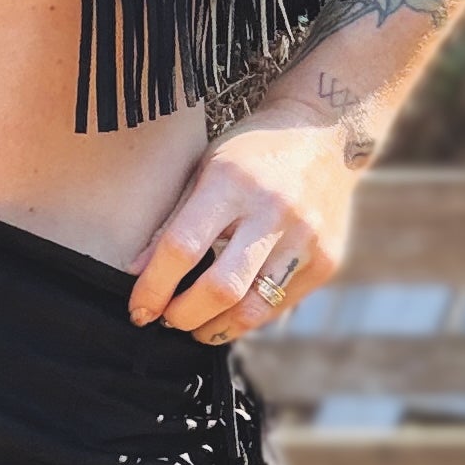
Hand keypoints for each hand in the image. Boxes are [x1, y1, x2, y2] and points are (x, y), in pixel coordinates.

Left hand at [128, 105, 361, 343]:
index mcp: (232, 181)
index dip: (154, 287)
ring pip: (254, 309)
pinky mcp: (326, 260)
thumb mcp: (205, 169)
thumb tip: (137, 273)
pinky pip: (280, 306)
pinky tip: (231, 312)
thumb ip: (173, 221)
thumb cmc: (250, 154)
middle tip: (167, 320)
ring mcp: (306, 238)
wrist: (324, 135)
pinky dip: (248, 317)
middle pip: (221, 288)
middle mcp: (273, 211)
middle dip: (184, 316)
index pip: (182, 247)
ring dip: (216, 328)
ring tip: (197, 327)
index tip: (139, 310)